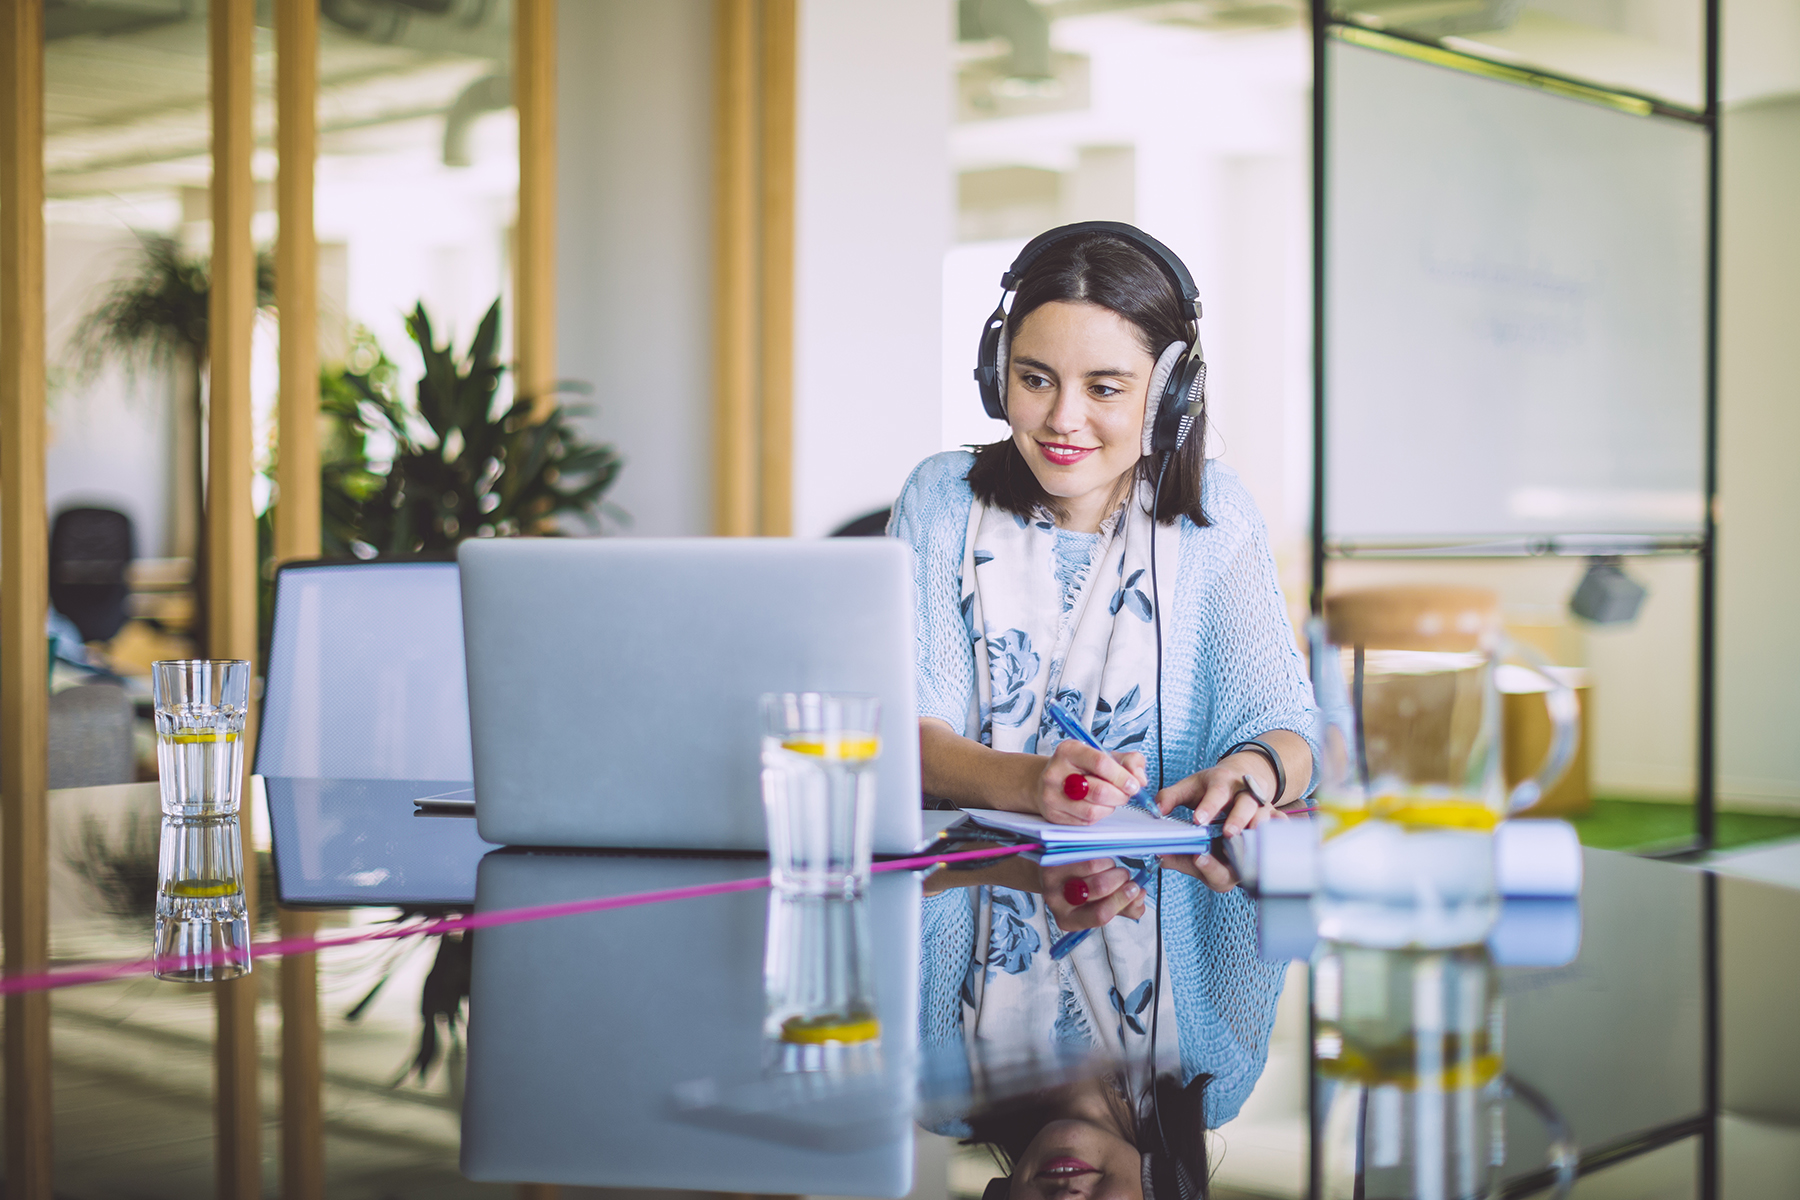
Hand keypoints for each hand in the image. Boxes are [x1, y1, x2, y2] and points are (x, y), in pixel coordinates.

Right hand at [1034, 739, 1148, 824]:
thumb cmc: (1082, 767)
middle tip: (1125, 793)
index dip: (1122, 776)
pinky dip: (1098, 815)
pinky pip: (1085, 821)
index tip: (1134, 785)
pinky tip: (1096, 806)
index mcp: (1069, 750)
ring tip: (1110, 799)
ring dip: (1110, 807)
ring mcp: (1052, 795)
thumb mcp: (1105, 755)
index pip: (1101, 763)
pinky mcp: (1053, 814)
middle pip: (1099, 791)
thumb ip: (1129, 761)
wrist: (1051, 781)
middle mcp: (1056, 772)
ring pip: (1093, 810)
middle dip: (1120, 795)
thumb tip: (1140, 779)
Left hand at [1044, 857, 1145, 929]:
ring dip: (1111, 866)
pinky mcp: (1052, 858)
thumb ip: (1123, 907)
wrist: (1052, 875)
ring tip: (1109, 868)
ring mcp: (1051, 879)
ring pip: (1094, 866)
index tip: (1135, 889)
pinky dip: (1099, 854)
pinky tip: (1099, 858)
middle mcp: (1056, 902)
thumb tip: (1139, 899)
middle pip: (1099, 887)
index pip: (1101, 915)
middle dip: (1120, 879)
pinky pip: (1085, 851)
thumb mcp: (1099, 906)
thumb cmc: (1079, 892)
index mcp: (1069, 920)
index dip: (1122, 900)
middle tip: (1125, 877)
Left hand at [1155, 754, 1284, 835]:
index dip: (1208, 806)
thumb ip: (1170, 798)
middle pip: (1246, 805)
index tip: (1198, 820)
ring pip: (1265, 819)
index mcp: (1223, 783)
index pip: (1216, 793)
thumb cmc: (1213, 788)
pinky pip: (1282, 828)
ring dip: (1256, 832)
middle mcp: (1246, 794)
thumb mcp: (1190, 787)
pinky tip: (1270, 851)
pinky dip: (1278, 837)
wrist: (1244, 778)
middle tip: (1227, 833)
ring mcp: (1263, 807)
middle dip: (1237, 820)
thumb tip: (1156, 812)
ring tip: (1245, 846)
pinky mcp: (1275, 819)